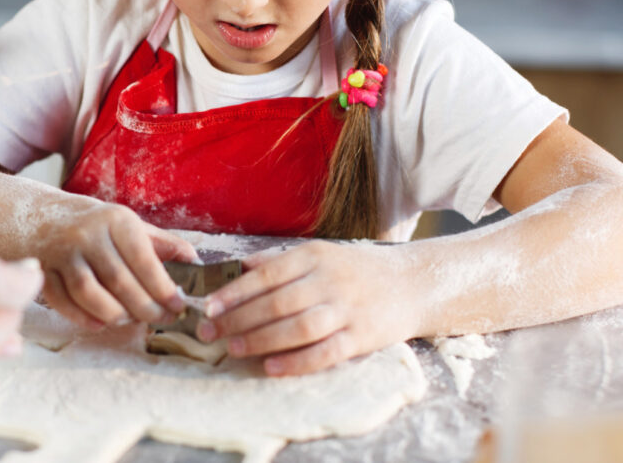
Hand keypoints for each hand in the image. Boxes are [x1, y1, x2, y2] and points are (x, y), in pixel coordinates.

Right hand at [34, 202, 198, 328]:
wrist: (45, 219)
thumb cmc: (100, 227)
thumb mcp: (132, 226)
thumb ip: (164, 245)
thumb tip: (197, 262)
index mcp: (116, 220)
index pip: (144, 260)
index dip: (163, 288)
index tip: (178, 306)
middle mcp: (88, 234)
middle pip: (119, 281)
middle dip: (145, 308)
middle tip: (162, 319)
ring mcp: (63, 253)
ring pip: (90, 294)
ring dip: (115, 315)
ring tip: (132, 320)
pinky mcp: (44, 271)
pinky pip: (63, 302)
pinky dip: (83, 318)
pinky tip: (102, 323)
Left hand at [196, 240, 419, 375]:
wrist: (413, 283)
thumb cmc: (357, 270)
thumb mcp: (321, 253)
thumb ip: (280, 260)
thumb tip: (240, 267)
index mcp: (314, 256)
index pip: (266, 274)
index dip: (235, 292)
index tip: (208, 307)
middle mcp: (329, 280)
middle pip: (276, 302)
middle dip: (238, 320)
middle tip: (209, 333)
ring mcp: (347, 309)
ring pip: (297, 327)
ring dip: (261, 340)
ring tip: (233, 349)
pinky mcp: (363, 336)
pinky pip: (326, 352)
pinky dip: (297, 362)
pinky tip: (272, 368)